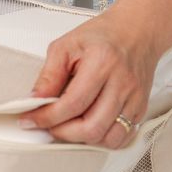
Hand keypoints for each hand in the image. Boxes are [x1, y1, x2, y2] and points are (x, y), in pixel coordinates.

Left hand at [18, 12, 159, 148]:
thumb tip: (35, 101)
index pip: (72, 104)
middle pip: (92, 127)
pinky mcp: (141, 108)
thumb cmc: (102, 36)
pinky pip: (123, 137)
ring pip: (108, 138)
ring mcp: (135, 98)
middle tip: (48, 125)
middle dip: (63, 132)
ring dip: (83, 139)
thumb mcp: (66, 45)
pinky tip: (89, 127)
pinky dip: (102, 139)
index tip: (31, 120)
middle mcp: (122, 83)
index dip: (47, 117)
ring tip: (68, 126)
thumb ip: (49, 75)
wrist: (137, 31)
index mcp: (102, 63)